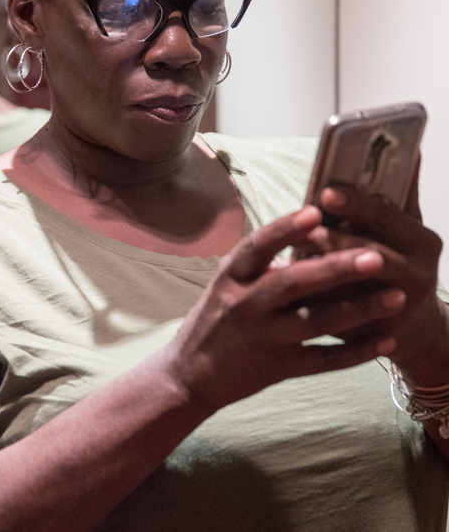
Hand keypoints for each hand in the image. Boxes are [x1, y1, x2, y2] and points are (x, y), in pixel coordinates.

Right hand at [163, 206, 405, 410]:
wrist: (190, 374)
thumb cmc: (215, 319)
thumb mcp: (227, 283)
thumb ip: (262, 262)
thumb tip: (310, 231)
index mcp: (231, 277)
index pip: (257, 246)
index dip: (285, 229)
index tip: (316, 212)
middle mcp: (245, 305)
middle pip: (293, 283)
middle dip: (336, 268)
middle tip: (375, 256)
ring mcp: (262, 339)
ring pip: (315, 323)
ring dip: (359, 310)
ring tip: (396, 296)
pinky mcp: (277, 369)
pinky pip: (323, 360)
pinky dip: (356, 352)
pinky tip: (386, 341)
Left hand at [309, 179, 448, 385]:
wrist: (413, 327)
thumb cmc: (402, 264)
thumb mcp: (406, 228)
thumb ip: (401, 192)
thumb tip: (410, 146)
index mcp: (421, 241)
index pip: (386, 216)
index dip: (356, 204)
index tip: (325, 191)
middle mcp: (417, 274)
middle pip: (372, 254)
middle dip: (337, 241)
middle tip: (307, 229)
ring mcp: (399, 308)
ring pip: (358, 290)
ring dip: (326, 275)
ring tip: (297, 259)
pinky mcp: (379, 336)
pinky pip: (345, 320)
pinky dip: (321, 306)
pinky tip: (295, 294)